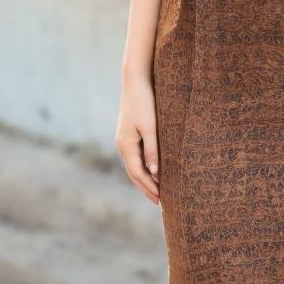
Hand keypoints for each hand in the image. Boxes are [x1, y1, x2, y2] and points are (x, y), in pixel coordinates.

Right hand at [115, 72, 160, 205]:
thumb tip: (155, 173)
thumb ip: (152, 150)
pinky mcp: (130, 134)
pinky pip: (136, 157)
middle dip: (146, 188)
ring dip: (145, 179)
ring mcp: (125, 140)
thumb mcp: (150, 127)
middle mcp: (122, 145)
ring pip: (134, 166)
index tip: (161, 199)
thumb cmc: (144, 102)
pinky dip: (144, 168)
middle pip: (134, 173)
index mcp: (125, 145)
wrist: (136, 81)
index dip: (149, 187)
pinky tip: (154, 171)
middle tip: (160, 202)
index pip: (137, 173)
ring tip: (158, 191)